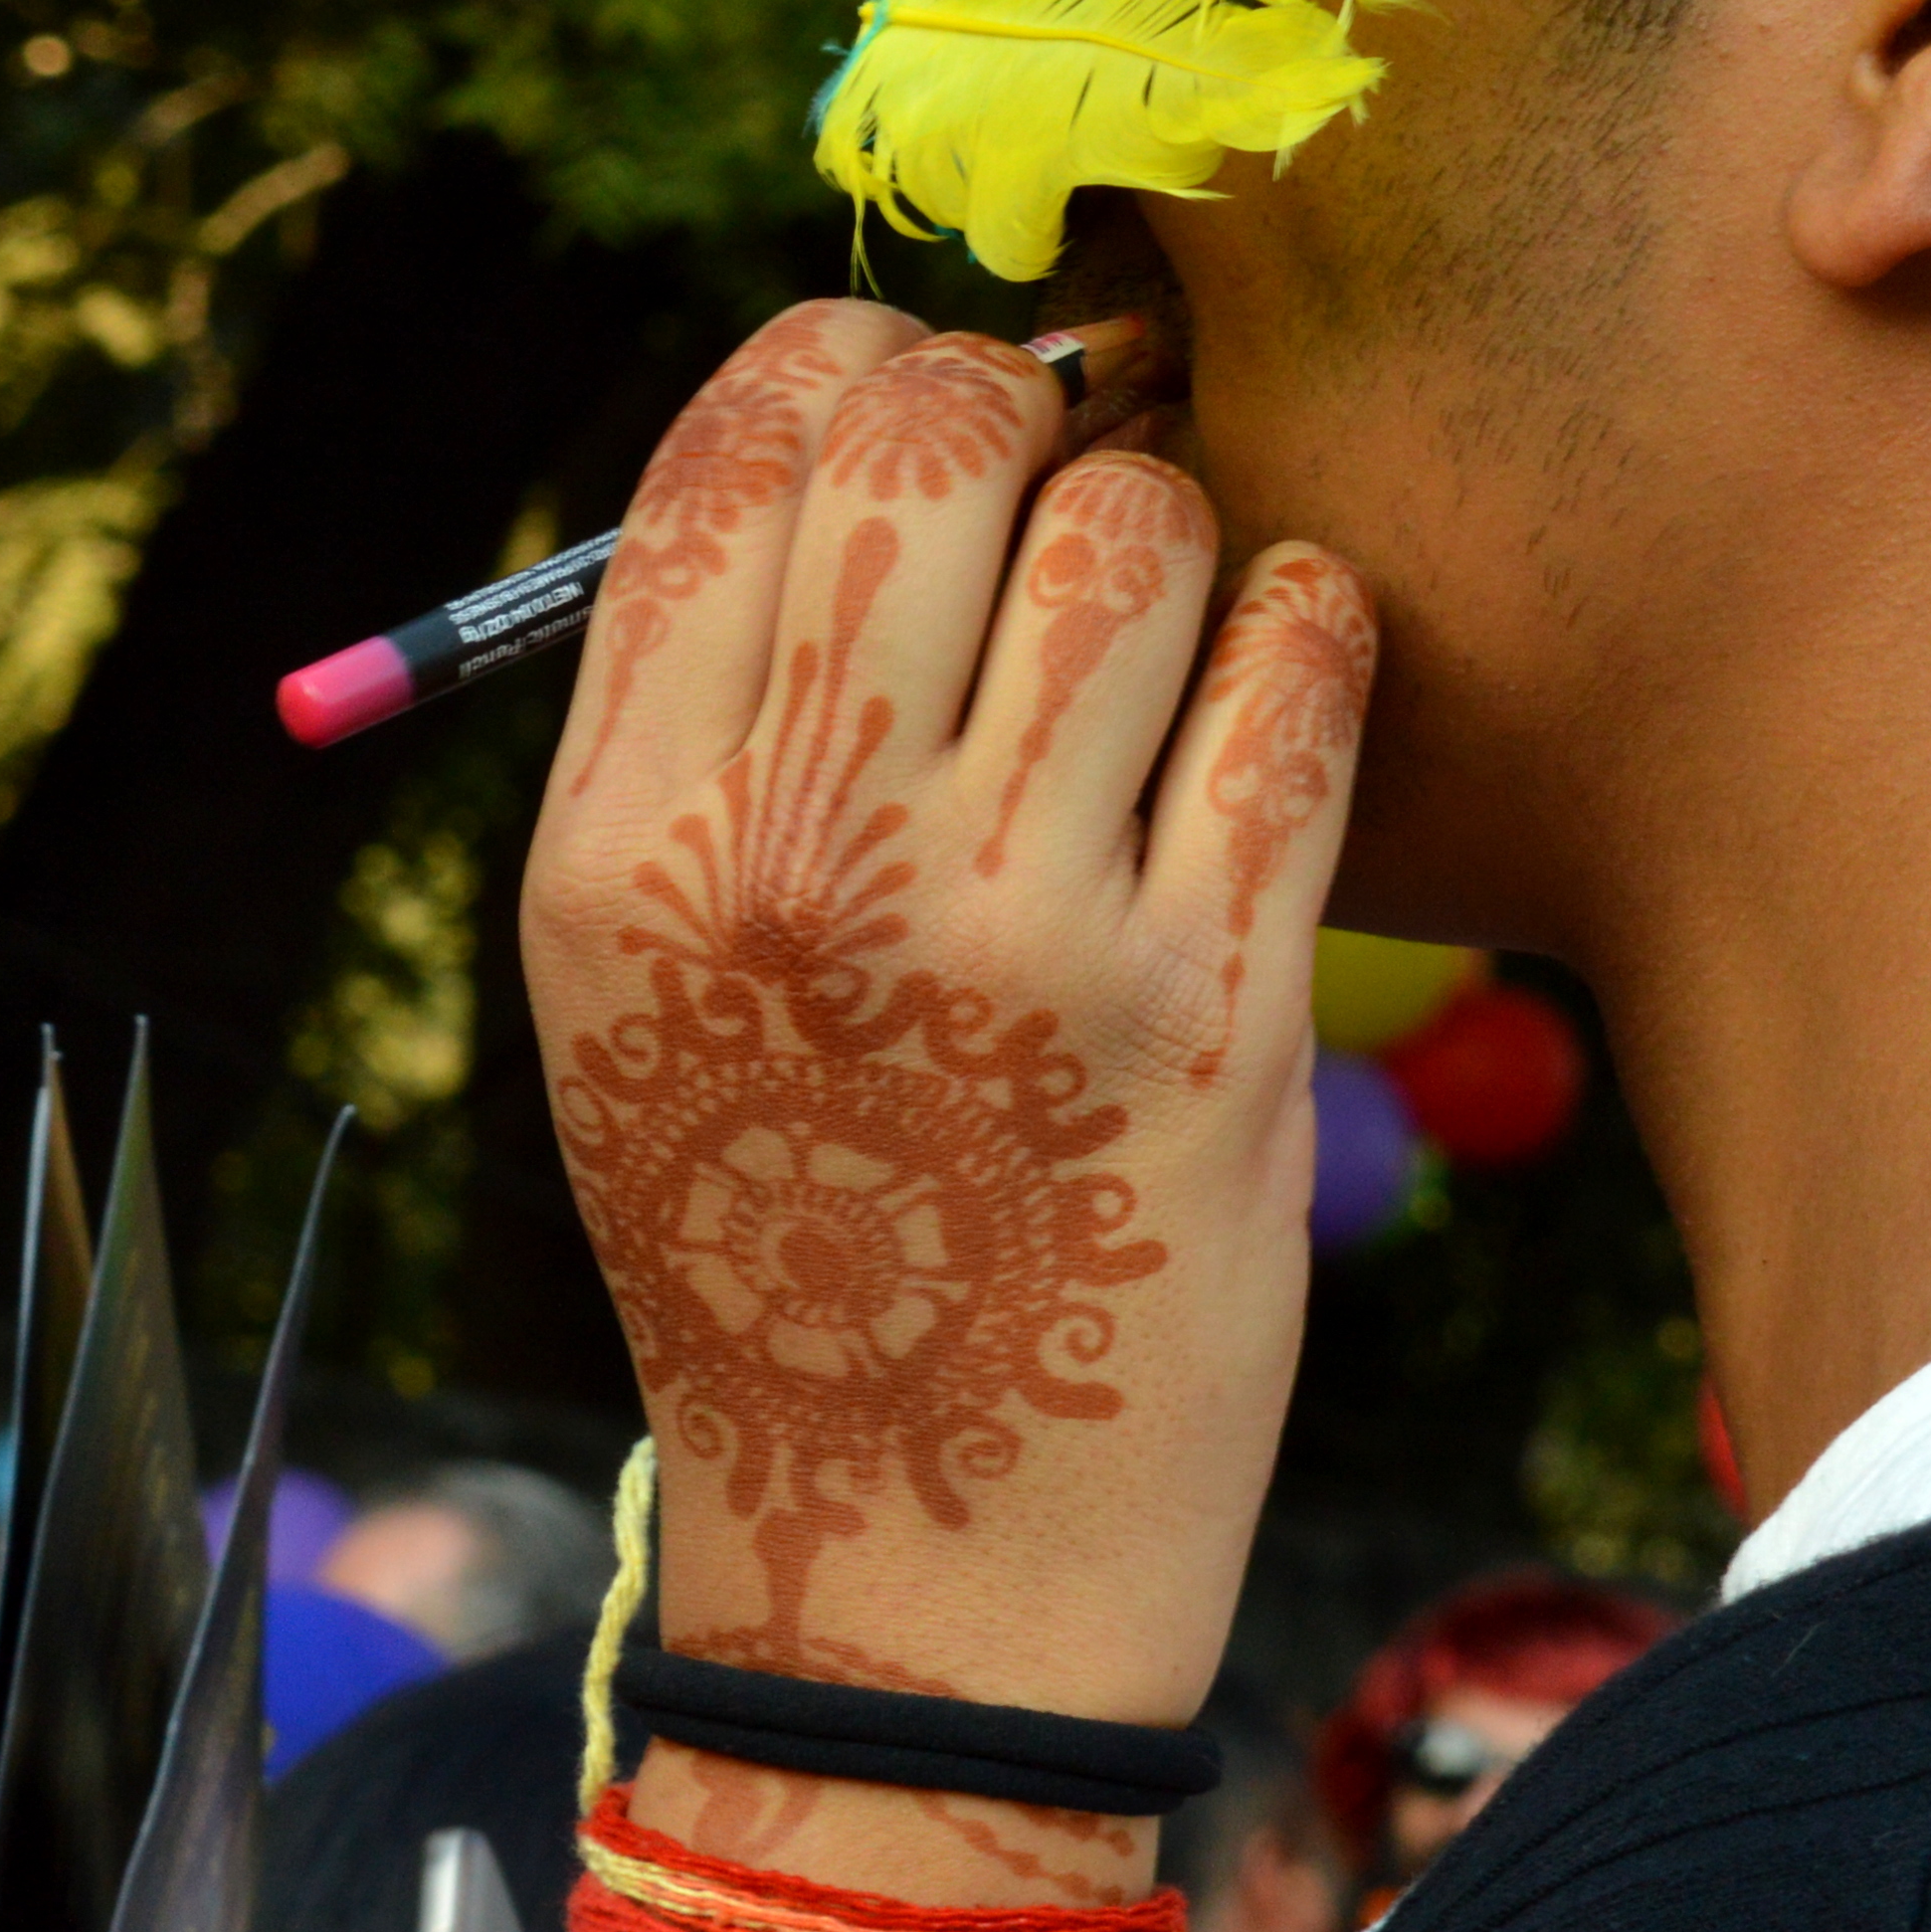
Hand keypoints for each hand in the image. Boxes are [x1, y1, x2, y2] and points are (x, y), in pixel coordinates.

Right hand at [521, 301, 1371, 1726]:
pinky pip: (1303, 670)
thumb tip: (845, 423)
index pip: (733, 449)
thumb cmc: (775, 1234)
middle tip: (1062, 475)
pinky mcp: (1218, 1003)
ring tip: (1166, 629)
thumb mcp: (624, 987)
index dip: (844, 365)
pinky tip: (1273, 691)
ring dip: (1174, 530)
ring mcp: (1020, 929)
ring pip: (1141, 526)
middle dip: (1023, 410)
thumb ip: (697, 718)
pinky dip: (1307, 634)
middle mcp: (803, 861)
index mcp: (623, 842)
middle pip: (934, 439)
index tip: (909, 403)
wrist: (918, 1566)